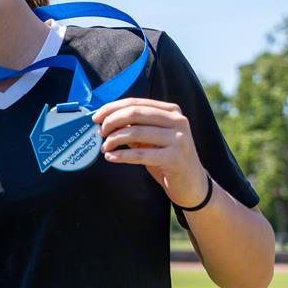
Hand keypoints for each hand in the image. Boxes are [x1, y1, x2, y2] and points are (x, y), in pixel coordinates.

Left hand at [91, 98, 207, 206]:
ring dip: (114, 140)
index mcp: (171, 111)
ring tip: (105, 147)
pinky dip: (121, 155)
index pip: (136, 103)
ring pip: (136, 133)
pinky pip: (140, 154)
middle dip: (112, 121)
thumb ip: (135, 126)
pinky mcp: (174, 158)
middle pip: (135, 113)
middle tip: (100, 133)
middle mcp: (177, 121)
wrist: (191, 184)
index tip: (96, 118)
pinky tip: (110, 157)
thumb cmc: (166, 158)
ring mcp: (178, 139)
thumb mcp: (152, 138)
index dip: (112, 108)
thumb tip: (105, 120)